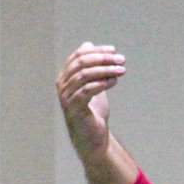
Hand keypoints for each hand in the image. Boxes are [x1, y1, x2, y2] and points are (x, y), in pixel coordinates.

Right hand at [56, 43, 125, 160]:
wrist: (93, 139)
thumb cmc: (93, 112)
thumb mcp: (93, 85)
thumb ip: (91, 67)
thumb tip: (89, 44)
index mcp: (65, 76)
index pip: (78, 55)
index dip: (97, 51)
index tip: (114, 50)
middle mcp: (62, 84)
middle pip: (81, 63)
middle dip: (103, 59)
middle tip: (121, 60)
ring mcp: (66, 96)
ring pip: (85, 75)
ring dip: (106, 70)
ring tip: (121, 71)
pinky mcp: (73, 108)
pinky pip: (87, 90)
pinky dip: (102, 84)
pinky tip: (114, 82)